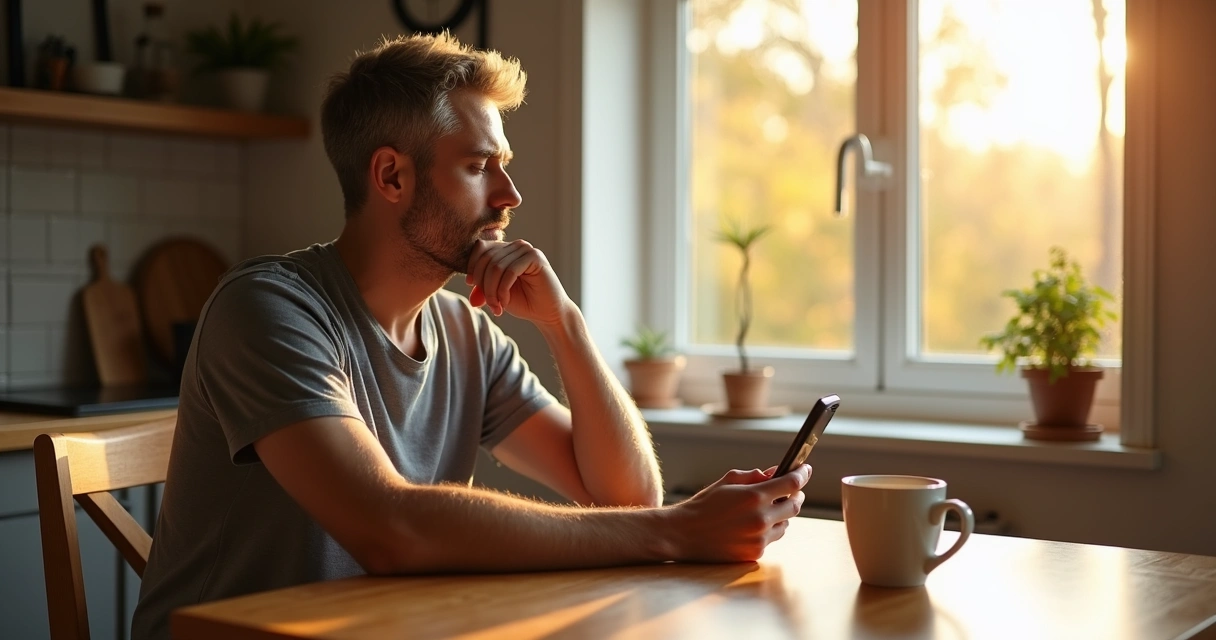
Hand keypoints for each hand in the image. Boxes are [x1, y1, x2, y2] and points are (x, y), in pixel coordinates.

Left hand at [466, 239, 571, 325]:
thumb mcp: (496, 292)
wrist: (547, 313)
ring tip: (496, 306)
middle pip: (486, 258)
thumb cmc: (523, 302)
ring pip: (496, 266)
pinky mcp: (535, 257)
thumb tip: (468, 283)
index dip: (472, 266)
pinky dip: (503, 290)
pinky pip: (510, 271)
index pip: (480, 248)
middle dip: (483, 284)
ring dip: (492, 291)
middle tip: (489, 304)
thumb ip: (481, 285)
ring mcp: (526, 249)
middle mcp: (516, 246)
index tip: (471, 286)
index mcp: (506, 249)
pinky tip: (505, 302)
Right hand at [663, 465, 810, 562]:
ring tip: (768, 508)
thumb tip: (776, 473)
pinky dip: (769, 530)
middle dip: (796, 495)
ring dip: (782, 514)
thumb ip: (755, 476)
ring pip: (786, 523)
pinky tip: (754, 525)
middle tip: (792, 490)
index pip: (791, 483)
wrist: (684, 533)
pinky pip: (772, 538)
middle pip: (795, 505)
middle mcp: (761, 519)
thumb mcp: (728, 481)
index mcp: (754, 496)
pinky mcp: (755, 553)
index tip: (806, 469)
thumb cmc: (705, 504)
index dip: (802, 474)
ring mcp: (760, 538)